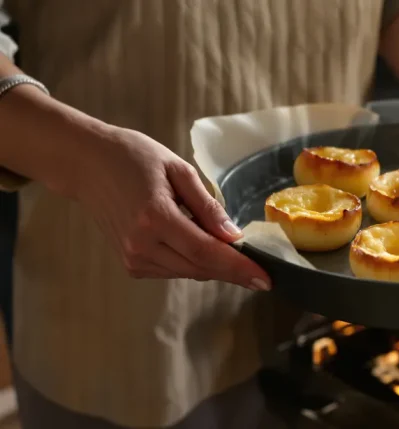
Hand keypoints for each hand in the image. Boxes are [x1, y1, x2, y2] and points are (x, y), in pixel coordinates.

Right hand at [73, 127, 270, 290]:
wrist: (87, 165)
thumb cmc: (134, 158)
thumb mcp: (178, 170)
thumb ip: (208, 206)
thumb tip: (234, 236)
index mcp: (155, 217)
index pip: (207, 252)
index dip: (240, 269)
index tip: (266, 280)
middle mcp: (142, 244)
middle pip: (202, 268)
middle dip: (233, 269)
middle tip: (259, 266)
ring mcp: (133, 258)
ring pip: (190, 272)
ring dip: (213, 264)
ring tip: (223, 244)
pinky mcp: (131, 264)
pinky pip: (174, 270)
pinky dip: (192, 261)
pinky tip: (193, 241)